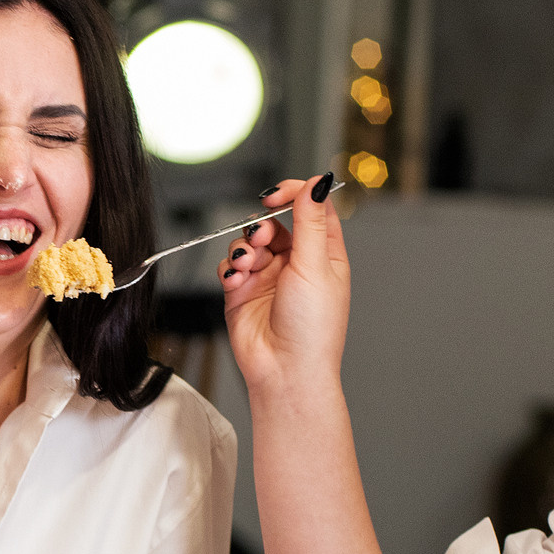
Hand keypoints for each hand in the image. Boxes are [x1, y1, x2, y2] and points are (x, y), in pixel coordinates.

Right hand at [221, 175, 353, 399]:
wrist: (284, 370)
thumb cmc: (312, 328)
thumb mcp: (315, 266)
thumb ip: (310, 221)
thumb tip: (318, 183)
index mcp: (324, 254)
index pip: (311, 208)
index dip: (294, 194)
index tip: (275, 195)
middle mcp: (296, 263)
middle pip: (274, 223)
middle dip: (262, 227)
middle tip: (261, 239)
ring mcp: (268, 277)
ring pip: (247, 242)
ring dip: (243, 249)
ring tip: (247, 267)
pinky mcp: (242, 291)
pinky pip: (229, 266)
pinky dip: (229, 269)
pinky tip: (236, 281)